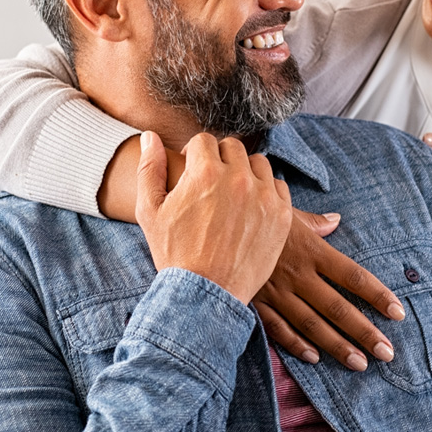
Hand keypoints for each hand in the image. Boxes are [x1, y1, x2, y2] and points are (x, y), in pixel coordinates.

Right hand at [136, 131, 292, 303]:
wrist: (205, 294)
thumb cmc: (173, 253)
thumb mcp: (150, 210)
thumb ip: (150, 168)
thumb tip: (150, 137)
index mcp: (204, 172)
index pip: (204, 140)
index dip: (195, 153)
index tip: (193, 169)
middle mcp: (237, 178)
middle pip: (233, 147)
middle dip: (220, 159)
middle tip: (213, 182)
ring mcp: (263, 196)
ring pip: (258, 163)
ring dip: (245, 172)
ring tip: (233, 193)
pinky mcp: (282, 214)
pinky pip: (278, 186)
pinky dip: (266, 191)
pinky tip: (252, 207)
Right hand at [254, 208, 405, 371]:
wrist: (213, 224)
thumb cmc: (254, 214)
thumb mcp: (286, 211)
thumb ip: (314, 221)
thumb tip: (336, 220)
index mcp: (311, 250)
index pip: (352, 276)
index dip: (377, 295)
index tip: (398, 312)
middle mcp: (298, 274)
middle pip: (338, 308)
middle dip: (364, 332)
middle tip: (387, 352)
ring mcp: (277, 291)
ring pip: (312, 325)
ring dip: (337, 346)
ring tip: (360, 364)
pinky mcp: (256, 303)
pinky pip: (279, 329)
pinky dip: (296, 345)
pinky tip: (315, 358)